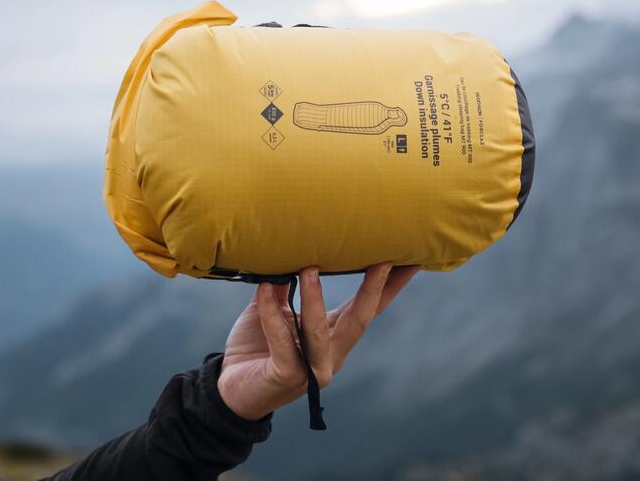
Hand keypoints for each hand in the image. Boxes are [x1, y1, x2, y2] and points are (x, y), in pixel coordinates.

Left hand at [217, 263, 418, 420]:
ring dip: (315, 297)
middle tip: (382, 259)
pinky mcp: (286, 376)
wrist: (228, 388)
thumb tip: (290, 252)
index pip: (367, 308)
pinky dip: (272, 315)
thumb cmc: (256, 346)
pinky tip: (264, 289)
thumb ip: (283, 287)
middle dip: (373, 289)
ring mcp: (311, 370)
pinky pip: (282, 343)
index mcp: (332, 336)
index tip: (411, 260)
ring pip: (319, 332)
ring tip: (310, 267)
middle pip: (359, 320)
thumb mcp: (272, 310)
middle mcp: (330, 354)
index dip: (390, 286)